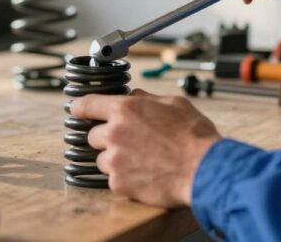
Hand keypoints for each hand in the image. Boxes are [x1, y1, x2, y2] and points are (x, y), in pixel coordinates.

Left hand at [70, 89, 220, 206]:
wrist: (204, 169)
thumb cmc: (194, 136)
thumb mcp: (173, 103)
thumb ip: (146, 99)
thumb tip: (133, 96)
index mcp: (125, 110)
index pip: (86, 104)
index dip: (79, 107)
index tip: (76, 110)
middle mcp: (114, 133)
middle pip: (93, 135)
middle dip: (107, 138)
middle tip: (130, 143)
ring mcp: (114, 160)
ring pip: (102, 159)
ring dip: (115, 160)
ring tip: (141, 161)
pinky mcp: (119, 184)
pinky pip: (113, 179)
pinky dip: (125, 178)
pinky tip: (145, 175)